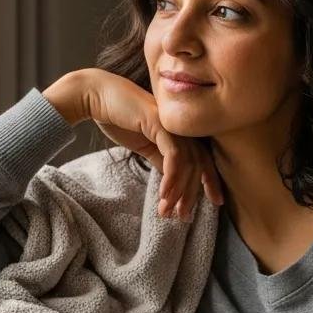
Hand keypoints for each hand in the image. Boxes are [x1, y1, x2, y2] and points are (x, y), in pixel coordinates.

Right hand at [84, 69, 224, 220]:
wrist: (97, 96)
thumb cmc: (118, 117)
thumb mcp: (144, 145)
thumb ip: (160, 158)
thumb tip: (172, 180)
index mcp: (179, 131)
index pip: (203, 158)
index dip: (211, 180)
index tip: (215, 202)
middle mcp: (181, 127)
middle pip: (198, 164)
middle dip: (192, 193)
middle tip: (183, 216)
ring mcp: (172, 124)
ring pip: (187, 162)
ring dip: (178, 190)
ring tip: (168, 210)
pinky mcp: (159, 123)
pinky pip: (173, 154)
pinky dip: (171, 176)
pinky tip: (164, 194)